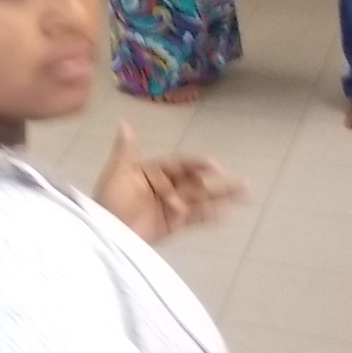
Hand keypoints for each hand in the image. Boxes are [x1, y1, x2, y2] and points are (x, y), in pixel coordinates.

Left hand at [93, 122, 245, 244]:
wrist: (106, 230)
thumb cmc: (108, 200)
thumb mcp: (116, 172)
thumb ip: (126, 150)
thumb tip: (124, 122)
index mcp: (153, 172)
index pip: (180, 166)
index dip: (196, 165)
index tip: (213, 165)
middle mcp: (166, 188)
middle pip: (196, 184)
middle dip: (220, 184)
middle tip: (244, 182)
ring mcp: (171, 207)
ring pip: (201, 200)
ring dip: (223, 198)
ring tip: (245, 195)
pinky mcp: (173, 225)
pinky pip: (195, 218)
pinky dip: (212, 216)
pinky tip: (229, 213)